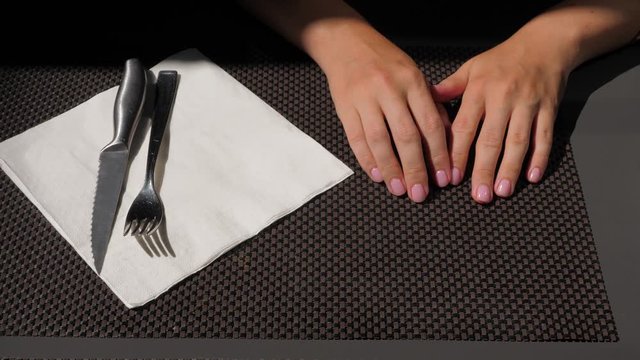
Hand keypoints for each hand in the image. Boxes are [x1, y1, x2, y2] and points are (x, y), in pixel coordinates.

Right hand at [323, 23, 450, 201]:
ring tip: (399, 189)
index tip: (444, 177)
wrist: (347, 44)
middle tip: (421, 193)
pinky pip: (357, 139)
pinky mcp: (345, 107)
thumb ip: (430, 105)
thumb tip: (447, 139)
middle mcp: (390, 90)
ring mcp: (365, 99)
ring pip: (380, 141)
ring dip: (390, 169)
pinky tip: (376, 174)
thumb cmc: (385, 62)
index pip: (430, 124)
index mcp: (413, 82)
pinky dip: (366, 159)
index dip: (439, 155)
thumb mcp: (414, 75)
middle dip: (416, 169)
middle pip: (406, 137)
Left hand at [432, 35, 569, 202]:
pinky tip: (532, 176)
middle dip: (484, 170)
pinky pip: (544, 137)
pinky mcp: (549, 109)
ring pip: (518, 142)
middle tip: (479, 195)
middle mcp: (503, 98)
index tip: (452, 177)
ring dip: (510, 169)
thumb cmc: (503, 59)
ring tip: (502, 191)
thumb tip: (425, 101)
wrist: (545, 44)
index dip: (458, 154)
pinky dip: (540, 158)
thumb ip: (449, 88)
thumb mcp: (471, 68)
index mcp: (479, 90)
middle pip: (491, 140)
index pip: (465, 127)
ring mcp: (528, 104)